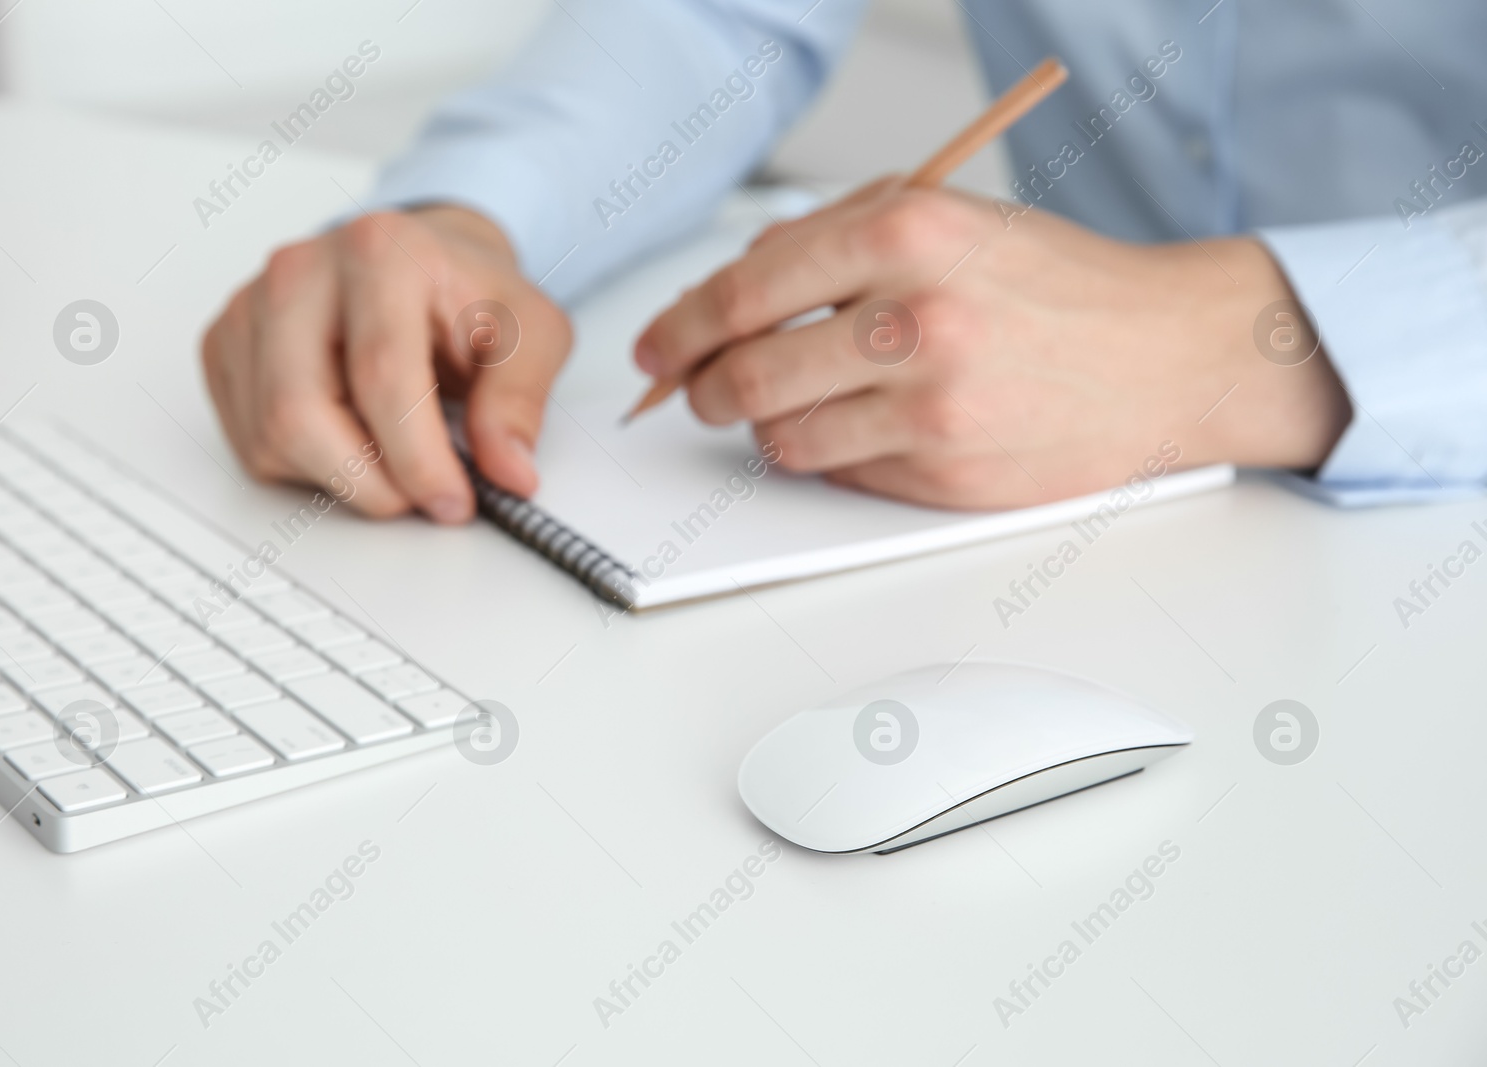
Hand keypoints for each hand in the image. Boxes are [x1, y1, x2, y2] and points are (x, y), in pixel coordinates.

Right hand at [202, 206, 570, 521]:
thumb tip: (508, 472)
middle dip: (370, 482)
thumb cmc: (467, 296)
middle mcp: (299, 272)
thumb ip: (520, 400)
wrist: (420, 267)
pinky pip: (250, 442)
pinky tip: (354, 439)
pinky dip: (309, 467)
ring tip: (397, 457)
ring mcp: (250, 309)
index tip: (452, 502)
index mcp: (379, 251)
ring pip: (271, 438)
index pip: (380, 376)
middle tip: (422, 497)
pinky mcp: (224, 347)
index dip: (418, 458)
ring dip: (343, 478)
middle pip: (301, 414)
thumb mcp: (531, 333)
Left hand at [634, 179, 1350, 508]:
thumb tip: (733, 284)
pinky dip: (831, 455)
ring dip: (767, 428)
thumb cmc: (1052, 284)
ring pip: (781, 439)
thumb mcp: (948, 219)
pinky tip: (865, 427)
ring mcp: (932, 406)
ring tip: (798, 404)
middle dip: (702, 390)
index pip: (743, 291)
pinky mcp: (946, 475)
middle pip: (743, 378)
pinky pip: (840, 475)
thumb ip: (835, 238)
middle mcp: (914, 319)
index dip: (677, 327)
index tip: (653, 348)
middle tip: (698, 390)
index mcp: (905, 234)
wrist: (1166, 355)